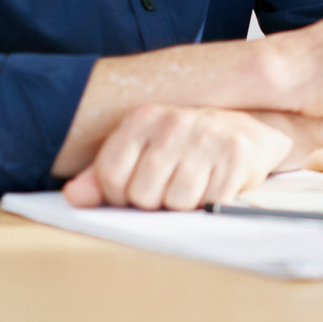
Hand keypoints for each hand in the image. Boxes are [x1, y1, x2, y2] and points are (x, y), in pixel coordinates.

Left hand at [63, 105, 292, 210]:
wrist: (248, 129)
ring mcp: (207, 136)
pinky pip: (211, 203)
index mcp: (143, 118)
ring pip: (177, 203)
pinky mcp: (237, 155)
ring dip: (187, 203)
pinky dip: (214, 201)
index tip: (135, 189)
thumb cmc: (186, 146)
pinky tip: (217, 181)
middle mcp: (174, 122)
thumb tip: (74, 195)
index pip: (109, 176)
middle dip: (156, 201)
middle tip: (172, 184)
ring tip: (196, 181)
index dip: (118, 196)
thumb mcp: (142, 151)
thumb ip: (104, 174)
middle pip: (142, 195)